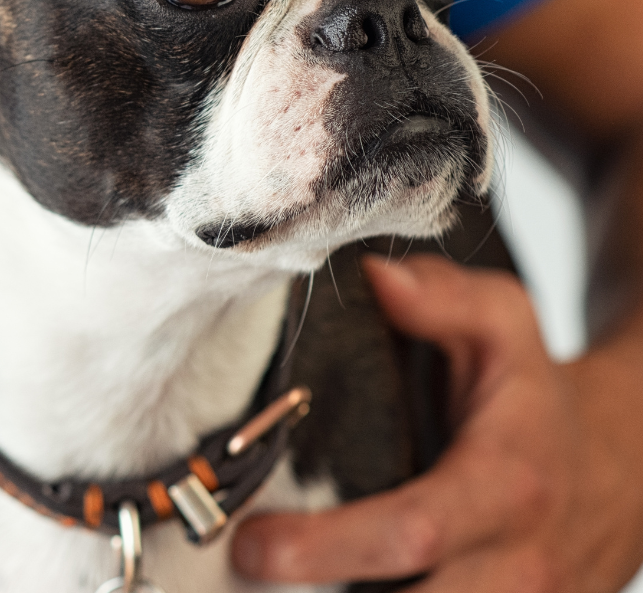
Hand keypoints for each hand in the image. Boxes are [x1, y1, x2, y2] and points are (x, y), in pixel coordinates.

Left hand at [231, 254, 642, 592]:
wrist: (623, 467)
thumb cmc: (539, 396)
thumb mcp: (506, 326)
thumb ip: (443, 299)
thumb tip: (374, 280)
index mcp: (504, 489)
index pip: (414, 535)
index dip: (327, 548)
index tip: (251, 545)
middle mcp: (517, 569)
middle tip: (239, 584)